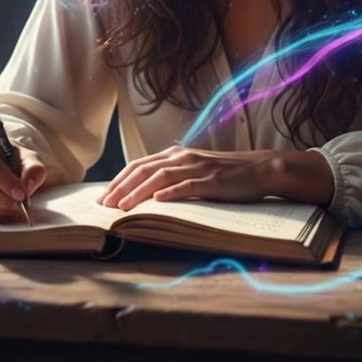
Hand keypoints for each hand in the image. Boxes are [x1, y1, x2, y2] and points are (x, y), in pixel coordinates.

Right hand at [0, 134, 46, 222]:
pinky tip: (4, 211)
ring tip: (14, 206)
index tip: (21, 194)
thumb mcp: (29, 160)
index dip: (4, 179)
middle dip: (1, 198)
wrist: (4, 170)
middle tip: (19, 204)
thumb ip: (34, 169)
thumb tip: (27, 185)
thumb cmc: (15, 162)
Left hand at [97, 145, 276, 209]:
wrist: (258, 169)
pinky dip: (171, 192)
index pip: (138, 165)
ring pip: (160, 177)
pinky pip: (187, 186)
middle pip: (143, 170)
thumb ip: (172, 176)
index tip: (103, 197)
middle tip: (104, 205)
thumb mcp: (193, 170)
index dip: (119, 180)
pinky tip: (158, 201)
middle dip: (121, 187)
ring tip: (123, 207)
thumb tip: (145, 194)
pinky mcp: (211, 180)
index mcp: (175, 154)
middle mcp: (182, 157)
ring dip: (138, 192)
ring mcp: (196, 168)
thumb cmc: (224, 173)